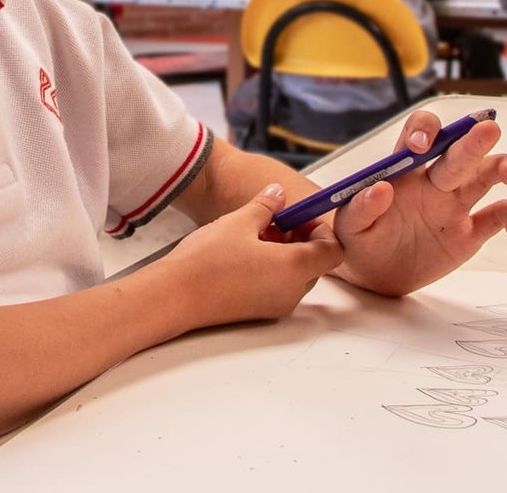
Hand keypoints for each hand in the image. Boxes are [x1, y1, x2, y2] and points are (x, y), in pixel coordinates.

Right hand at [160, 183, 342, 327]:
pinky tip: (244, 254)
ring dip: (285, 253)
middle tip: (275, 221)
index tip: (300, 216)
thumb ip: (267, 205)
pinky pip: (279, 287)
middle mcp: (291, 291)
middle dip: (300, 239)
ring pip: (296, 275)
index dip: (321, 229)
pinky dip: (272, 269)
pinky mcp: (259, 312)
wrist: (174, 296)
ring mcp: (276, 305)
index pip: (332, 250)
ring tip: (254, 235)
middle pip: (315, 263)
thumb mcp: (240, 221)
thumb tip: (278, 195)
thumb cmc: (206, 262)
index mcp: (294, 268)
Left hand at [331, 109, 506, 297]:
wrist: (373, 275)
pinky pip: (497, 217)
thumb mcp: (348, 227)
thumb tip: (380, 188)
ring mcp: (454, 204)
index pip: (420, 134)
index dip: (425, 131)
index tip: (421, 146)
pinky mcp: (469, 233)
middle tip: (489, 130)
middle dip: (473, 140)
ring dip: (502, 167)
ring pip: (485, 176)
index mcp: (404, 170)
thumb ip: (359, 208)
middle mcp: (433, 180)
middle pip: (458, 152)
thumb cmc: (358, 239)